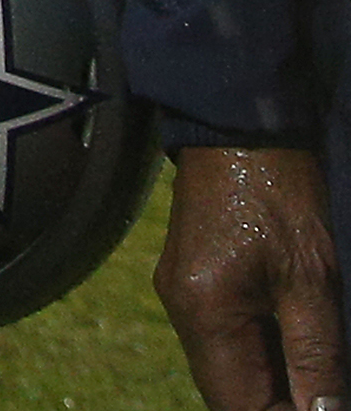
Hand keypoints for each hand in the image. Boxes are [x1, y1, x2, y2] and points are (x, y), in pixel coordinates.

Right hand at [160, 146, 348, 410]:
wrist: (237, 127)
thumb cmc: (280, 194)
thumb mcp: (312, 279)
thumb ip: (317, 354)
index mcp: (206, 312)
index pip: (240, 405)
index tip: (326, 409)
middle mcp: (183, 311)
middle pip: (229, 392)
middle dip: (278, 404)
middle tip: (327, 397)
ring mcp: (182, 295)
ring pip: (227, 369)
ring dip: (273, 383)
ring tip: (320, 376)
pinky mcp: (191, 280)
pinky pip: (224, 339)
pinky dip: (261, 354)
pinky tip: (295, 344)